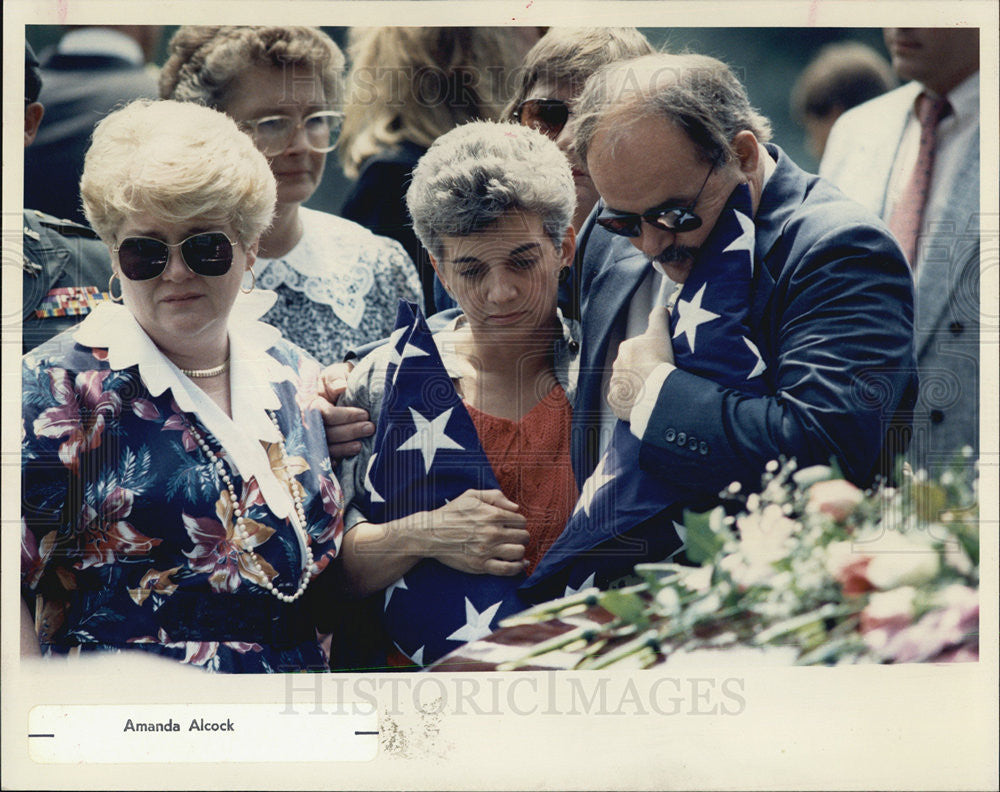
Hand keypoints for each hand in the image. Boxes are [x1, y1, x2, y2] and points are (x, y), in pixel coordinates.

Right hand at [313, 361, 373, 460]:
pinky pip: (323, 459)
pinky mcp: (318, 448)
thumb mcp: (337, 372)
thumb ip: (337, 377)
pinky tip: (347, 461)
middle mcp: (306, 420)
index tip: (365, 414)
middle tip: (370, 428)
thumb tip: (340, 388)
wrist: (340, 388)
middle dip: (349, 432)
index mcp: (309, 401)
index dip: (345, 416)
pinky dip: (334, 461)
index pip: (324, 413)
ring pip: (325, 447)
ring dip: (344, 448)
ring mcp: (311, 435)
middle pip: (325, 432)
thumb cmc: (338, 380)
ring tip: (362, 445)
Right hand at [421, 489, 529, 575]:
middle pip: (523, 537)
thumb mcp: (471, 496)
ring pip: (519, 552)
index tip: (512, 526)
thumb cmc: (451, 513)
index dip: (519, 523)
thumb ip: (495, 496)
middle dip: (521, 536)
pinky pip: (508, 569)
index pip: (521, 521)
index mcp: (493, 514)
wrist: (430, 533)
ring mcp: (488, 550)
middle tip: (513, 538)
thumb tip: (515, 507)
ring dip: (519, 551)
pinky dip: (517, 568)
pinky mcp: (481, 565)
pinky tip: (519, 564)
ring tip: (513, 549)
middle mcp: (493, 533)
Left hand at [608, 305, 674, 421]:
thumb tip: (661, 309)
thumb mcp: (660, 333)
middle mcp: (617, 365)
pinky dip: (631, 401)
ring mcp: (615, 384)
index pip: (638, 348)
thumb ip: (659, 318)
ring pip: (627, 382)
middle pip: (631, 365)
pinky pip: (623, 400)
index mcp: (626, 348)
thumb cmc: (657, 362)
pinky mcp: (616, 401)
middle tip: (657, 374)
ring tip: (652, 389)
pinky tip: (643, 400)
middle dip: (642, 369)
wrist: (653, 392)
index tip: (660, 359)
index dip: (651, 353)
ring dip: (637, 385)